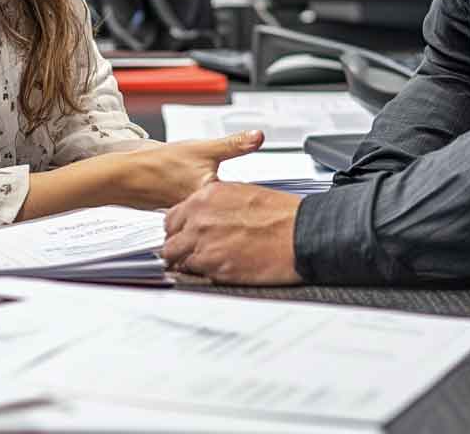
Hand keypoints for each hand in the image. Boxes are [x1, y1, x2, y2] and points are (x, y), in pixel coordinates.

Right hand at [121, 130, 263, 208]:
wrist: (126, 175)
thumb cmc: (160, 164)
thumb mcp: (203, 148)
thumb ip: (234, 144)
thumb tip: (258, 136)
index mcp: (213, 200)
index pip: (241, 201)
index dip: (250, 195)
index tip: (255, 193)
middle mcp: (202, 215)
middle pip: (228, 208)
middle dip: (234, 200)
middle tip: (229, 189)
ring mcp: (190, 216)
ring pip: (213, 211)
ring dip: (217, 205)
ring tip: (210, 192)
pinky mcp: (180, 214)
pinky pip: (197, 212)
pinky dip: (200, 205)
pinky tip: (192, 192)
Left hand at [162, 182, 301, 284]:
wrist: (300, 234)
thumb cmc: (281, 215)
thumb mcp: (242, 194)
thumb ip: (217, 204)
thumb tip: (208, 215)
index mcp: (207, 196)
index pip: (173, 216)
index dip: (180, 228)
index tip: (186, 235)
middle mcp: (200, 218)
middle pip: (169, 238)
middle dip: (178, 246)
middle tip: (192, 252)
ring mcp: (204, 243)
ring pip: (175, 258)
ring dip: (186, 262)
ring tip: (204, 263)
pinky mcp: (214, 266)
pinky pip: (193, 273)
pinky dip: (200, 274)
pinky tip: (216, 270)